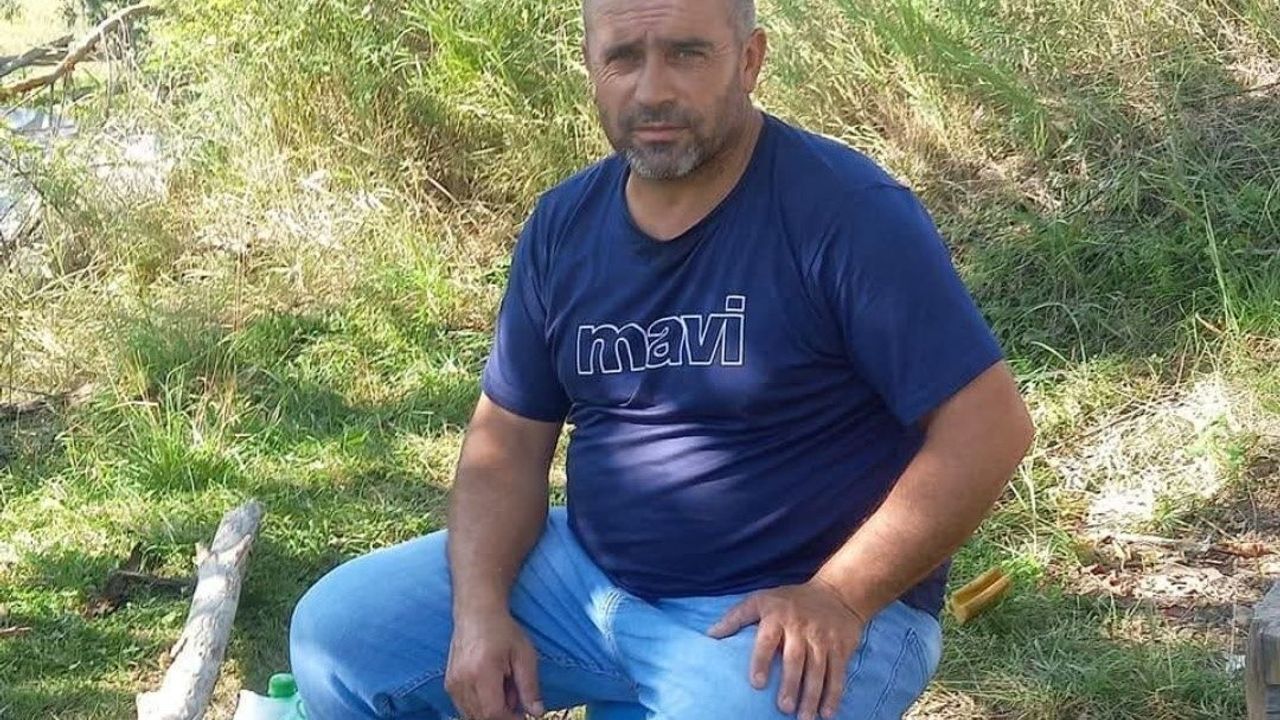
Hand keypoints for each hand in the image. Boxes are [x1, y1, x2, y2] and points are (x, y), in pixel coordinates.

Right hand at [445, 609, 545, 718]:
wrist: (476, 613)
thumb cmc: (502, 630)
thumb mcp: (524, 655)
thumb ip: (529, 686)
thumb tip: (537, 713)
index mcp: (482, 672)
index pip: (493, 713)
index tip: (524, 717)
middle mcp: (462, 680)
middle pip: (481, 717)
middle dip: (502, 716)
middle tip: (516, 699)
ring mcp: (452, 683)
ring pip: (471, 715)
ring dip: (491, 711)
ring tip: (504, 688)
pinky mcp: (449, 684)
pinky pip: (464, 707)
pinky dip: (480, 706)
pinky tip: (492, 688)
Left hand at [707, 580, 866, 719]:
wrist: (837, 593)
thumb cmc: (790, 601)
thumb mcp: (761, 600)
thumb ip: (736, 617)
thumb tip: (710, 635)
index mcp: (777, 616)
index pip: (767, 640)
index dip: (761, 661)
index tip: (756, 683)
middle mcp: (801, 627)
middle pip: (795, 659)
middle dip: (790, 684)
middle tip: (784, 708)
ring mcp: (822, 638)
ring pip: (817, 670)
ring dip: (812, 695)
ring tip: (803, 718)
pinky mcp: (840, 648)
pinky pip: (837, 674)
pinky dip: (833, 694)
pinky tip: (826, 714)